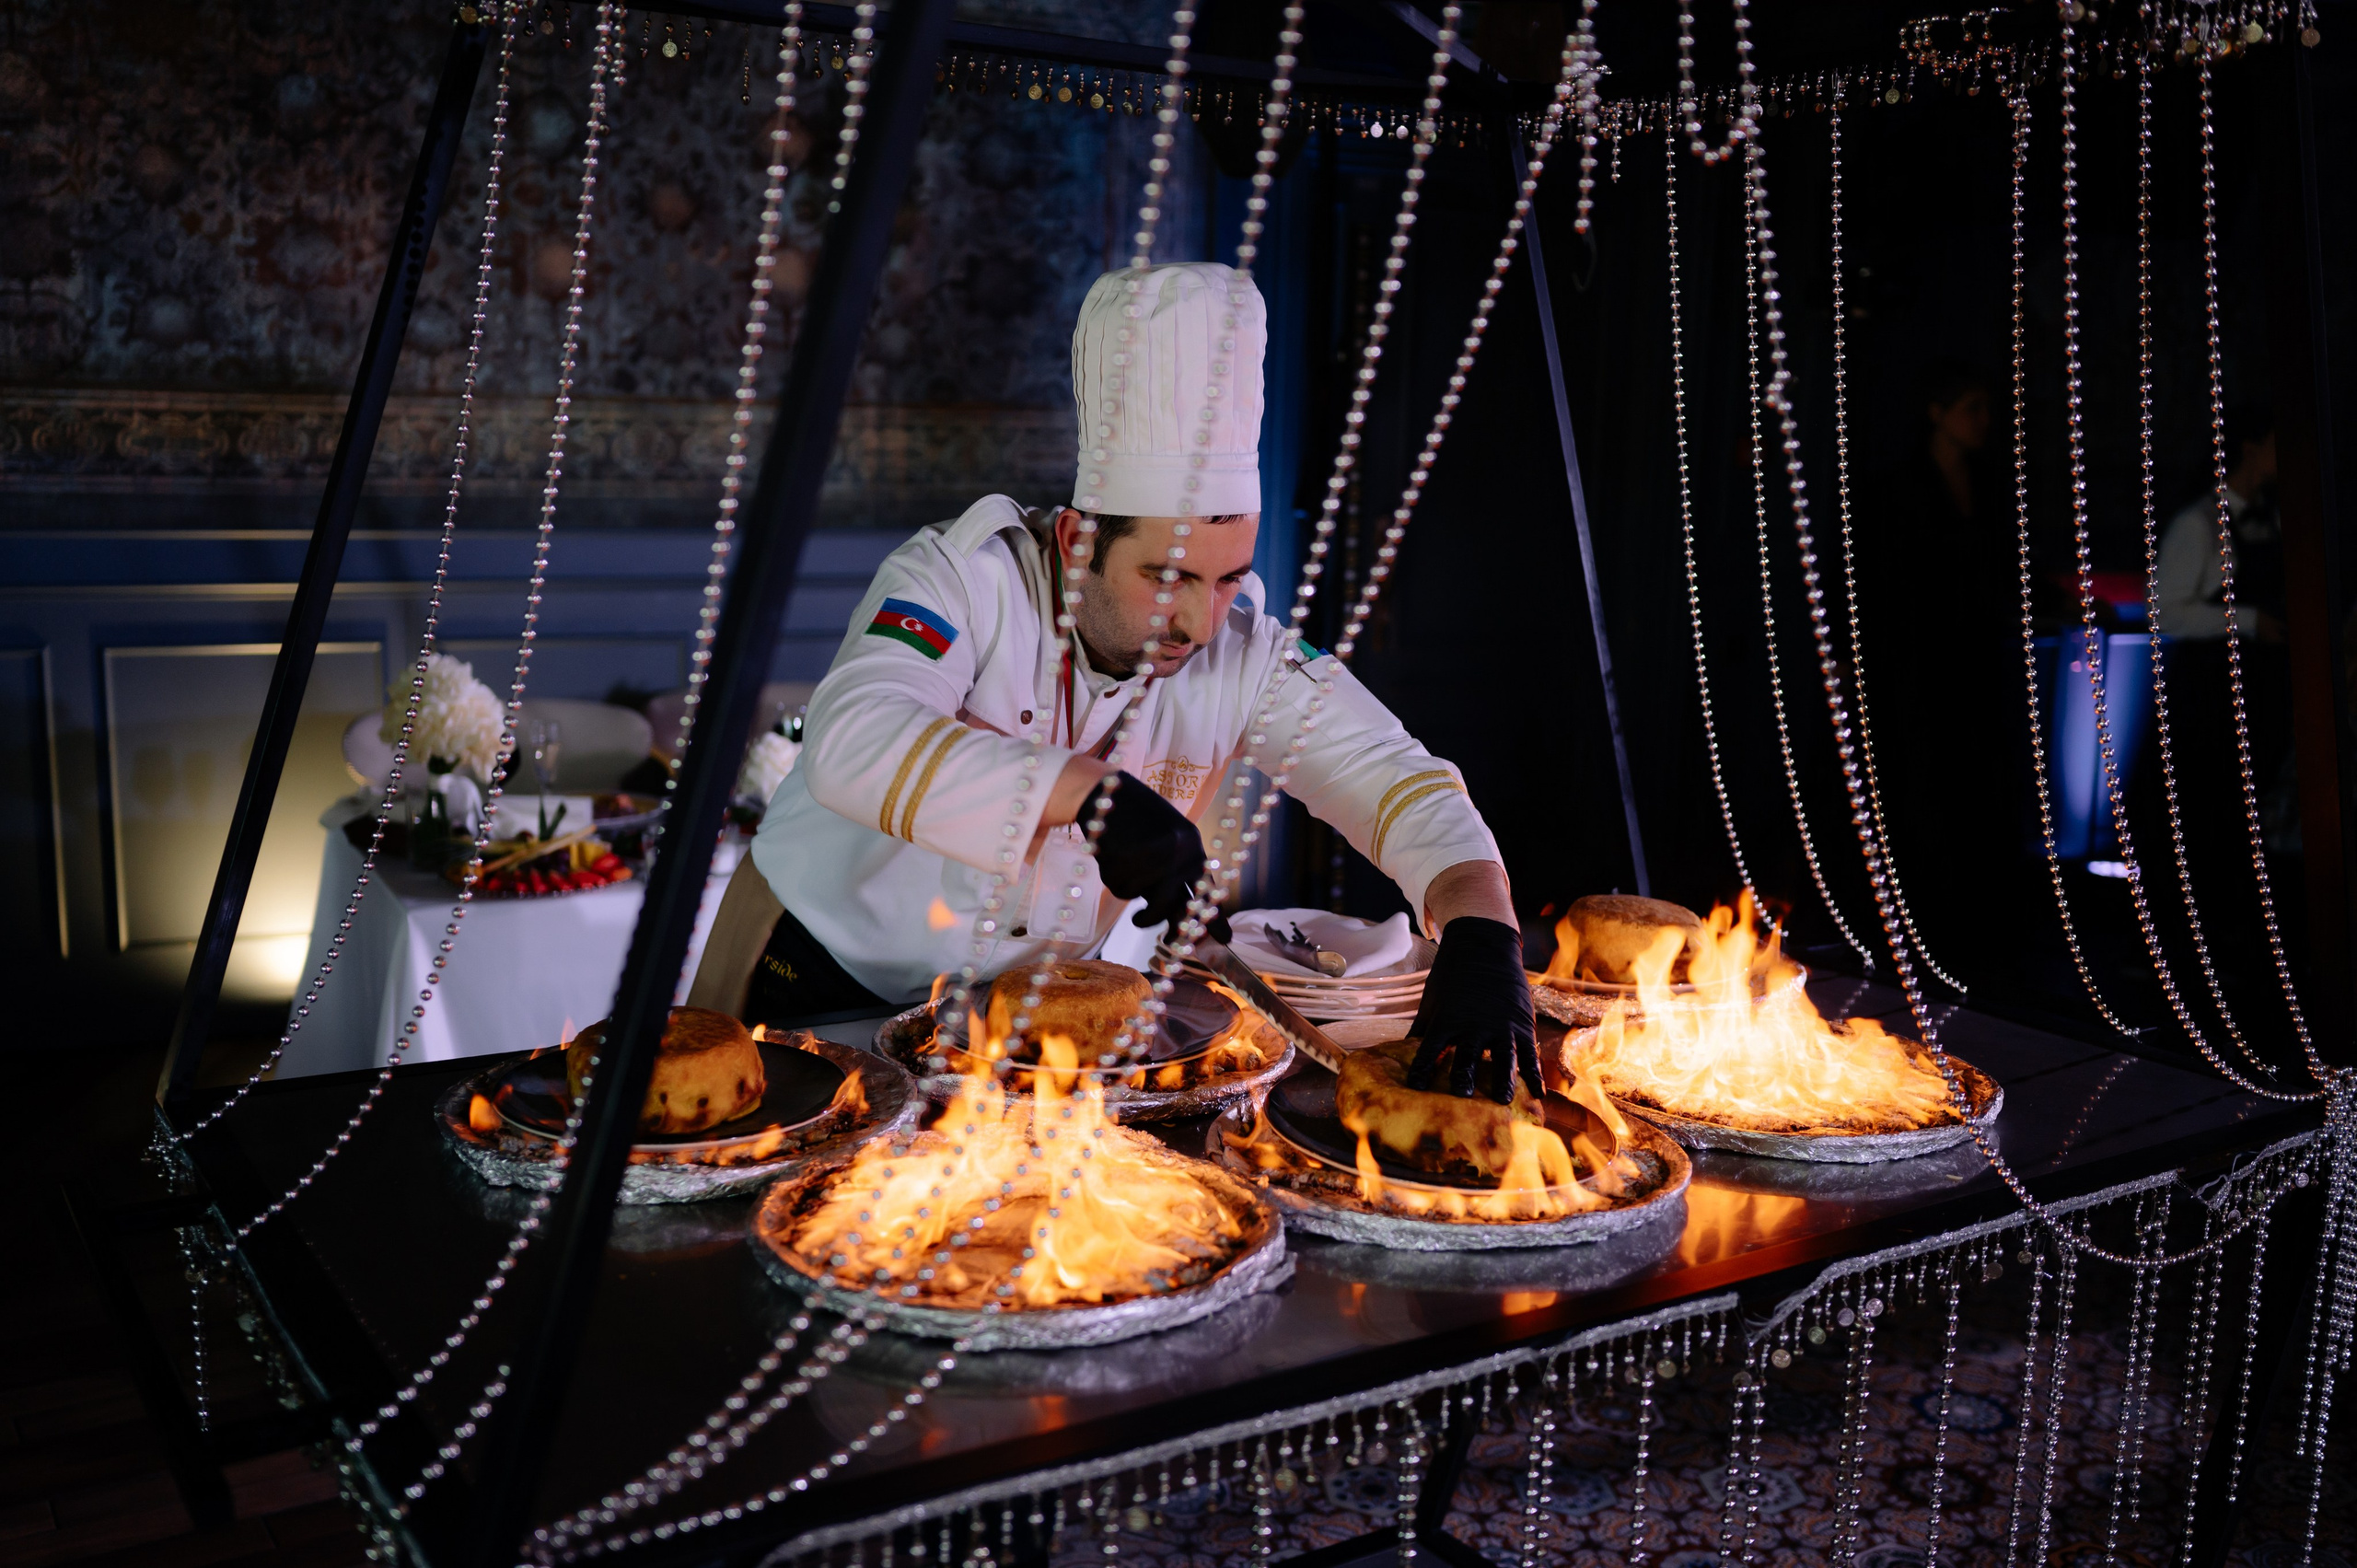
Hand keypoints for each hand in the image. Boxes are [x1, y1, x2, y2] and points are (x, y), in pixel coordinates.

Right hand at [1088, 773, 1230, 941]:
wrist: (1104, 792)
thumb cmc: (1135, 819)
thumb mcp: (1166, 841)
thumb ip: (1177, 873)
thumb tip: (1186, 913)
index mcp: (1193, 844)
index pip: (1207, 888)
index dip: (1214, 917)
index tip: (1226, 938)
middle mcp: (1180, 850)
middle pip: (1176, 906)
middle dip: (1165, 925)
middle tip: (1158, 934)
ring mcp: (1155, 854)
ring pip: (1146, 901)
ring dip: (1134, 900)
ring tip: (1126, 882)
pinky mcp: (1129, 858)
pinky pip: (1122, 890)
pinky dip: (1114, 880)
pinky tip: (1113, 857)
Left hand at [1404, 915, 1539, 1102]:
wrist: (1484, 947)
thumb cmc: (1451, 977)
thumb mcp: (1432, 1001)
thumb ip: (1420, 1029)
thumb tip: (1398, 1054)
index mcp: (1446, 1020)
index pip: (1430, 1049)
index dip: (1422, 1069)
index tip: (1416, 1089)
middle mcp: (1473, 1024)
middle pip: (1467, 1056)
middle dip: (1464, 1077)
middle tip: (1462, 1098)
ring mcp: (1499, 1025)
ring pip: (1503, 1057)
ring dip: (1503, 1079)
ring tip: (1504, 1100)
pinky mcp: (1521, 1024)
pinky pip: (1529, 1053)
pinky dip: (1534, 1074)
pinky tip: (1538, 1093)